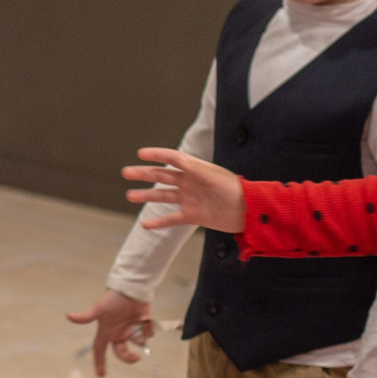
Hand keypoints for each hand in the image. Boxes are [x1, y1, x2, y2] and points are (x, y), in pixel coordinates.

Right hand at [68, 288, 154, 377]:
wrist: (131, 288)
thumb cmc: (112, 298)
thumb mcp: (99, 309)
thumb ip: (85, 317)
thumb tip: (68, 316)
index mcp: (106, 332)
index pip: (100, 351)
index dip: (99, 363)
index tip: (101, 375)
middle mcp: (118, 333)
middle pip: (122, 353)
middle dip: (129, 357)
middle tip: (137, 358)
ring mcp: (131, 330)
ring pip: (137, 343)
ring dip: (139, 336)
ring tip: (139, 323)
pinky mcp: (143, 325)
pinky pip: (148, 334)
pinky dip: (148, 328)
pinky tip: (145, 318)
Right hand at [123, 149, 245, 232]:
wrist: (250, 213)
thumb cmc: (235, 190)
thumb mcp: (215, 177)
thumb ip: (196, 169)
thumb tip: (177, 159)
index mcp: (195, 170)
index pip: (172, 159)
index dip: (157, 155)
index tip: (140, 153)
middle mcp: (190, 183)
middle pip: (162, 177)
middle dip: (144, 174)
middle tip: (126, 172)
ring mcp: (190, 200)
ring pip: (163, 197)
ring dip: (146, 196)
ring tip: (130, 195)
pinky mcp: (194, 216)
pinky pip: (172, 219)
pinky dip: (159, 222)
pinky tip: (145, 224)